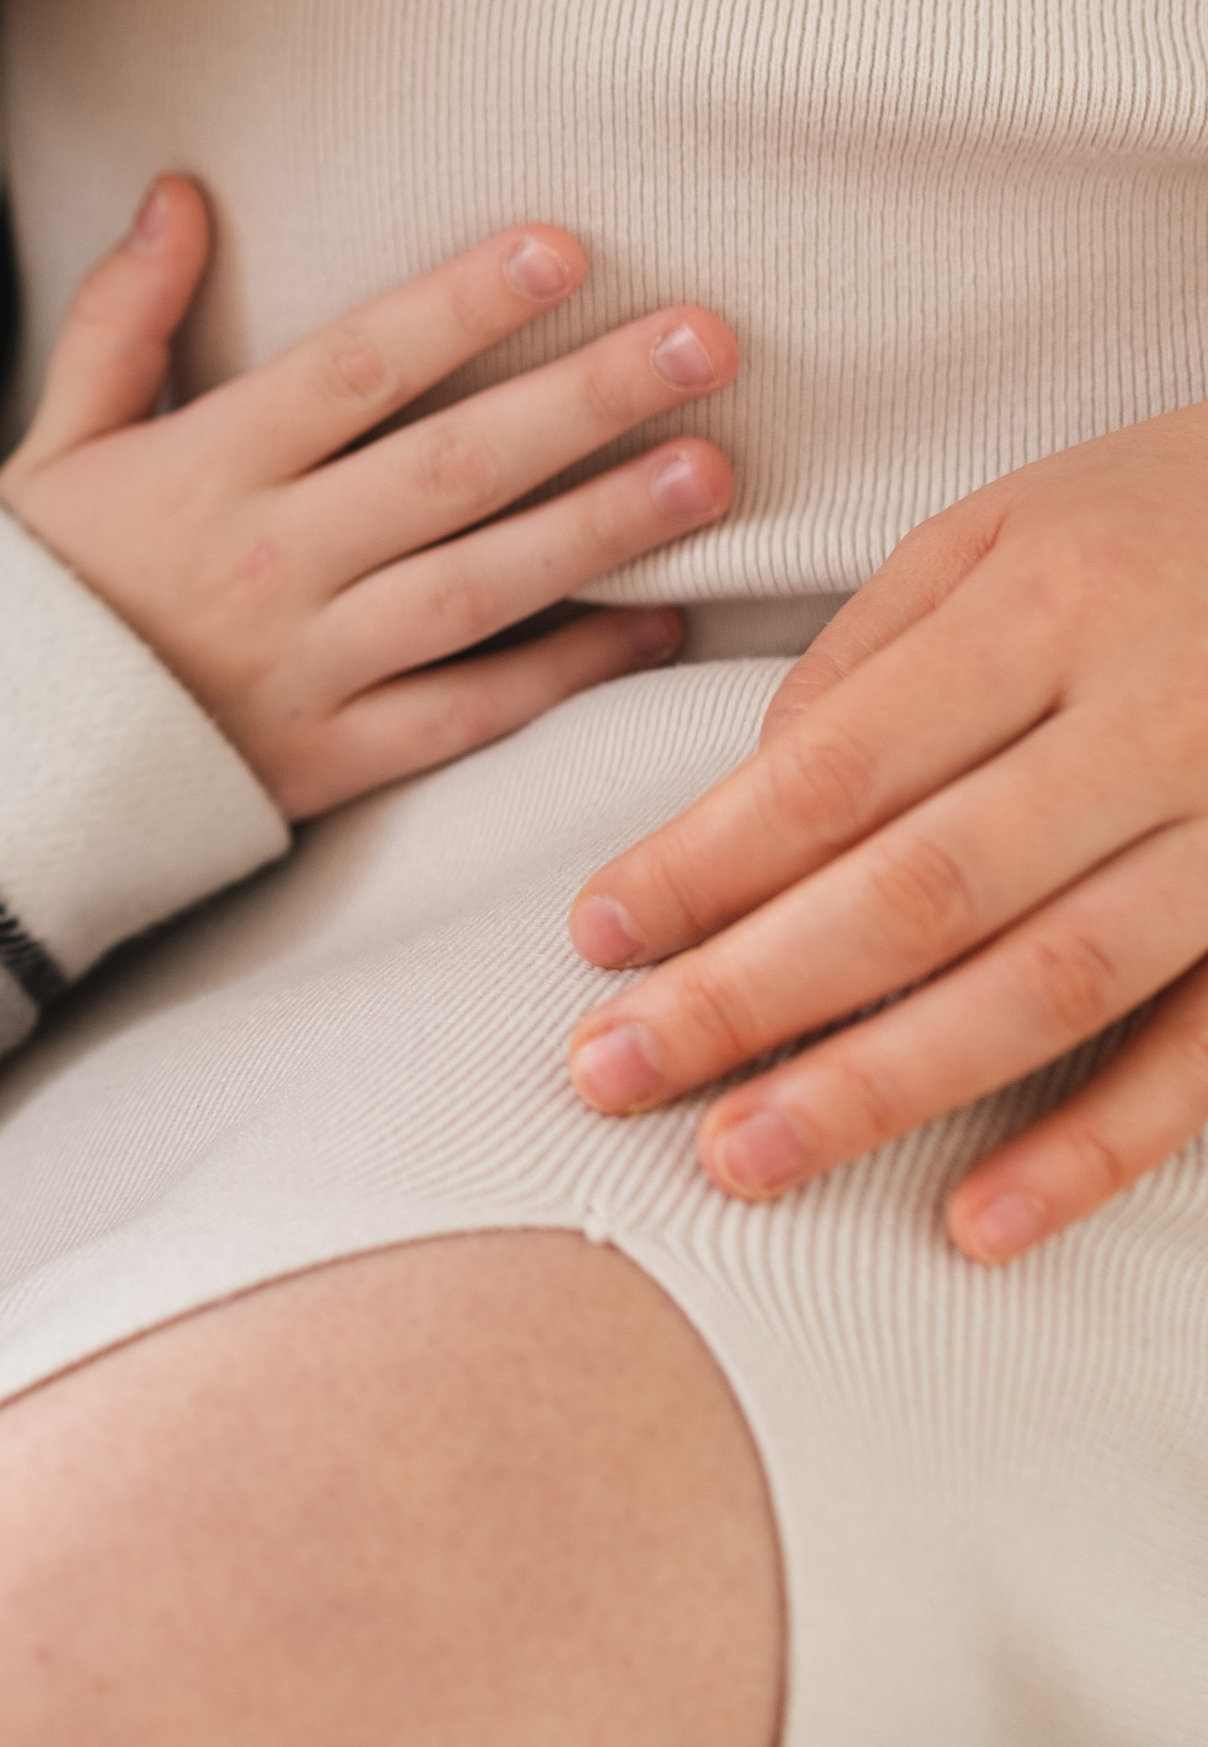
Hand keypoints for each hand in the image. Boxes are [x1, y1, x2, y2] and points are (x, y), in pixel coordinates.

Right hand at [0, 180, 736, 821]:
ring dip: (603, 526)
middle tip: (706, 341)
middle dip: (584, 398)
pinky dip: (564, 674)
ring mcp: (308, 668)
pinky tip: (657, 627)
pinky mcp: (331, 762)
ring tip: (709, 474)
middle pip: (450, 465)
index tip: (566, 247)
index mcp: (206, 467)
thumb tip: (179, 189)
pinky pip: (467, 714)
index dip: (461, 303)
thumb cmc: (29, 591)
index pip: (356, 367)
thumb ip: (123, 316)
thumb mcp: (54, 439)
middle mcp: (270, 561)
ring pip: (480, 586)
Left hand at [564, 407, 1207, 1260]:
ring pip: (1048, 986)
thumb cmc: (1159, 523)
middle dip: (752, 995)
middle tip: (613, 1075)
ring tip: (743, 1158)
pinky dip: (1093, 1149)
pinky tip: (978, 1223)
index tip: (598, 937)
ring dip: (884, 1087)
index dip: (708, 860)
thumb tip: (751, 801)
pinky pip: (1203, 1059)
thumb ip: (875, 658)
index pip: (842, 764)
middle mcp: (1151, 722)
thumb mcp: (1005, 526)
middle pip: (923, 888)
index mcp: (1050, 605)